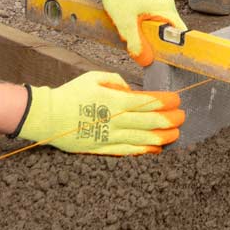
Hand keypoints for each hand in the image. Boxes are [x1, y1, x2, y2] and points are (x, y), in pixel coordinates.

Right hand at [14, 71, 183, 155]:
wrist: (47, 116)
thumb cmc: (71, 93)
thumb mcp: (94, 77)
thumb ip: (116, 81)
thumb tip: (130, 90)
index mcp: (113, 99)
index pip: (146, 101)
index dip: (164, 101)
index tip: (176, 100)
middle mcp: (113, 119)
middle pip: (148, 121)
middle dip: (169, 119)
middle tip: (182, 117)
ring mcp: (108, 136)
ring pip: (141, 138)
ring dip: (161, 137)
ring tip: (175, 134)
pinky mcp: (101, 148)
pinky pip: (126, 151)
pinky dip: (143, 151)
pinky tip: (155, 149)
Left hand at [78, 0, 184, 66]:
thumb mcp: (126, 24)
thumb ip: (136, 43)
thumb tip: (145, 60)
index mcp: (165, 7)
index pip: (179, 31)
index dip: (175, 45)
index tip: (167, 56)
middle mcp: (166, 2)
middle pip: (169, 28)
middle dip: (157, 40)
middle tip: (145, 47)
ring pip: (159, 22)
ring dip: (149, 31)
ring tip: (135, 32)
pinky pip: (153, 15)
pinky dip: (145, 22)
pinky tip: (132, 23)